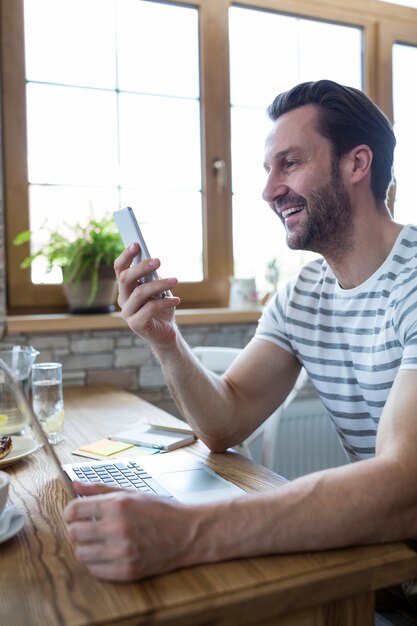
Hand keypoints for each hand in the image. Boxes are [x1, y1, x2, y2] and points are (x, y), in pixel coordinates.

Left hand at [64, 481, 195, 580]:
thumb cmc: (161, 511)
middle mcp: (117, 528)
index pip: (73, 510)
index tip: (77, 514)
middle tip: (89, 527)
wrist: (188, 533)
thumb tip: (76, 484)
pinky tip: (109, 553)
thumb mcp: (132, 492)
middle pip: (74, 533)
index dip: (71, 512)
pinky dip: (97, 563)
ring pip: (82, 554)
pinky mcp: (126, 571)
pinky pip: (95, 570)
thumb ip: (101, 489)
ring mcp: (122, 552)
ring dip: (87, 547)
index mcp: (118, 505)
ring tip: (100, 541)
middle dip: (78, 529)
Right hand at [114, 244, 180, 347]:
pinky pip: (150, 308)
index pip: (119, 269)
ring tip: (175, 280)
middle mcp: (123, 300)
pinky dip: (165, 301)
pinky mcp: (136, 325)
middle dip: (141, 267)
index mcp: (125, 289)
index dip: (126, 256)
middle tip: (158, 260)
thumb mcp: (159, 290)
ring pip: (139, 293)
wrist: (166, 335)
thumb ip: (153, 277)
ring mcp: (127, 313)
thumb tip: (154, 262)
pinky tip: (177, 300)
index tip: (136, 244)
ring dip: (159, 284)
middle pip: (125, 278)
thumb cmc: (162, 310)